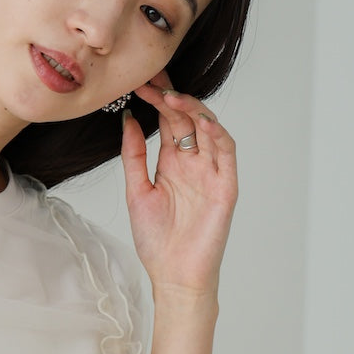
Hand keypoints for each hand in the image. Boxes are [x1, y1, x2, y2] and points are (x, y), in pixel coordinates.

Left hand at [121, 70, 237, 298]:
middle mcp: (193, 162)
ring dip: (192, 109)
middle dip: (170, 96)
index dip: (157, 99)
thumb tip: (127, 119)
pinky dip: (214, 133)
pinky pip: (225, 152)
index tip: (139, 80)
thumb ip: (133, 155)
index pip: (168, 121)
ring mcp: (212, 172)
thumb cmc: (157, 240)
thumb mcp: (136, 191)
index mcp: (172, 163)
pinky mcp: (227, 185)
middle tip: (151, 78)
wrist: (174, 275)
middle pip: (187, 119)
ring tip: (170, 96)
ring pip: (209, 128)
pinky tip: (198, 120)